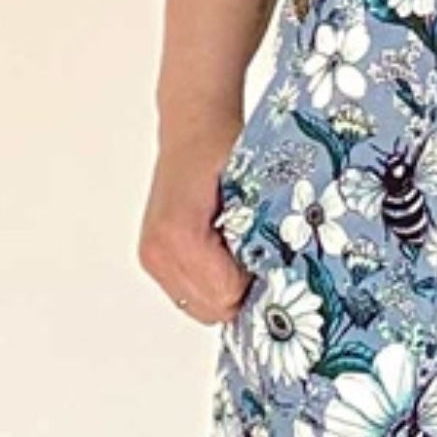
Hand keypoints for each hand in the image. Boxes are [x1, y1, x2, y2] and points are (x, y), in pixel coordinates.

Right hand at [138, 121, 253, 326]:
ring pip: (201, 308)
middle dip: (242, 288)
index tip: (268, 254)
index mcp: (179, 234)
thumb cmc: (221, 146)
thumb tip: (284, 272)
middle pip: (214, 309)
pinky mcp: (153, 259)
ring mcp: (152, 258)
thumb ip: (263, 235)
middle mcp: (158, 252)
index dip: (256, 279)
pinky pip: (189, 295)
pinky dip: (210, 283)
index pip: (228, 294)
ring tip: (237, 252)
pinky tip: (221, 254)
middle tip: (256, 254)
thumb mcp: (254, 188)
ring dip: (225, 288)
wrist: (194, 127)